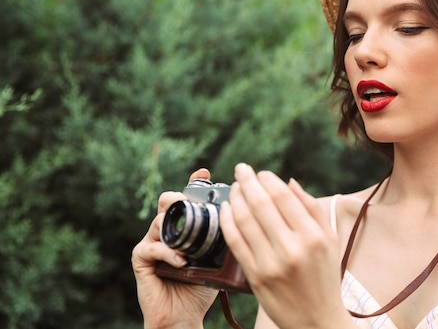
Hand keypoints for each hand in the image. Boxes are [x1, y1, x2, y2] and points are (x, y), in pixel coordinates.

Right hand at [131, 169, 218, 328]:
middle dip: (180, 199)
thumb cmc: (201, 287)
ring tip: (191, 245)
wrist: (183, 316)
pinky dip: (168, 253)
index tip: (205, 173)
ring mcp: (151, 242)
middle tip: (194, 206)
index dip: (194, 182)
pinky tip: (181, 261)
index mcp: (183, 226)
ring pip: (159, 221)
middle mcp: (165, 229)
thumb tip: (245, 218)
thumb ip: (224, 239)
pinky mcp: (141, 259)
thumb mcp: (217, 258)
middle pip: (167, 200)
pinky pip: (152, 247)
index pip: (186, 197)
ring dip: (177, 231)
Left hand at [219, 164, 353, 328]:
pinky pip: (235, 243)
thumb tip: (289, 182)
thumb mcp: (330, 239)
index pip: (284, 197)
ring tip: (234, 187)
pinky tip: (226, 209)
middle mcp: (292, 248)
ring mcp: (271, 264)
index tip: (261, 173)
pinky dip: (228, 222)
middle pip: (261, 205)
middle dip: (247, 182)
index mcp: (312, 236)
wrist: (317, 319)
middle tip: (241, 169)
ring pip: (245, 221)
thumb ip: (312, 208)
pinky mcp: (255, 277)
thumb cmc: (325, 276)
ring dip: (236, 199)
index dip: (268, 180)